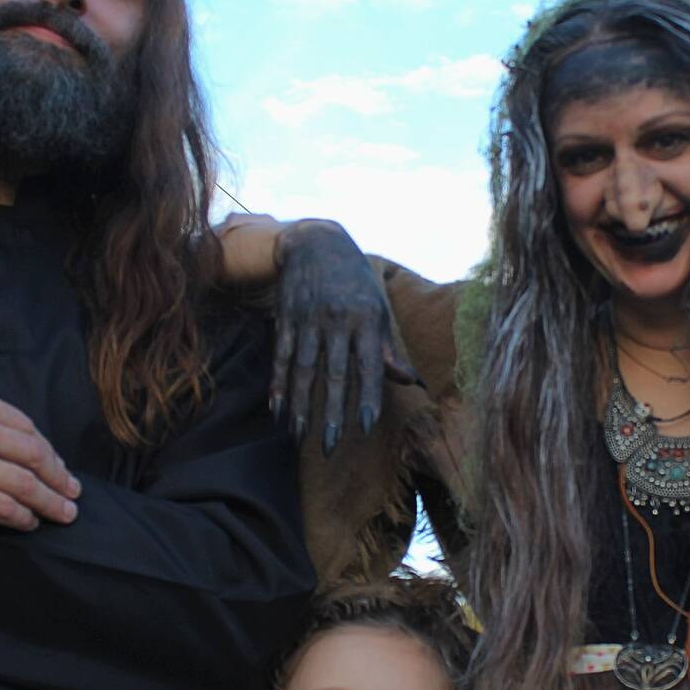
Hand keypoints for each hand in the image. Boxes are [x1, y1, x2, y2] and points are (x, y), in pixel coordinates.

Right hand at [0, 389, 80, 531]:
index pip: (29, 430)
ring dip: (51, 502)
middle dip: (60, 478)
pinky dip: (22, 518)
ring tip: (64, 513)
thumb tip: (11, 434)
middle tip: (73, 492)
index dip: (50, 452)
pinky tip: (29, 522)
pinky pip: (4, 509)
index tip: (58, 465)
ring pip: (27, 486)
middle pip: (37, 457)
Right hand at [269, 221, 418, 455]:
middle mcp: (338, 319)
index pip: (369, 365)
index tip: (366, 427)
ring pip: (303, 369)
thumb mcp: (378, 308)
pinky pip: (281, 356)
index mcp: (367, 319)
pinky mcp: (286, 317)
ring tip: (299, 436)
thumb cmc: (356, 283)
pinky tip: (277, 409)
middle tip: (329, 447)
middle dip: (331, 412)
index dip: (368, 397)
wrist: (317, 242)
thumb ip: (389, 349)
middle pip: (334, 374)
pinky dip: (278, 384)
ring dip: (300, 405)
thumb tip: (412, 383)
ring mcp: (309, 318)